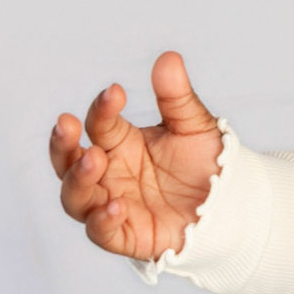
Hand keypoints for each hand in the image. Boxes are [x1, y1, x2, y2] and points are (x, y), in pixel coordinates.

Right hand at [49, 51, 223, 261]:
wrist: (230, 203)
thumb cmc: (205, 162)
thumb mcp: (194, 126)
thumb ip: (177, 96)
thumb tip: (169, 58)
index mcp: (120, 142)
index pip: (99, 122)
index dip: (102, 107)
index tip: (116, 91)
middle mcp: (109, 173)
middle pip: (69, 161)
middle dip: (63, 144)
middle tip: (67, 125)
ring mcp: (112, 203)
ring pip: (75, 197)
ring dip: (78, 179)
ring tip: (95, 160)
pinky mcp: (124, 235)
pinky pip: (101, 232)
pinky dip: (102, 220)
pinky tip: (116, 205)